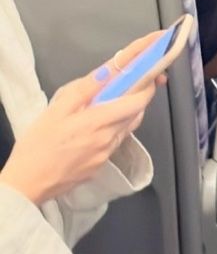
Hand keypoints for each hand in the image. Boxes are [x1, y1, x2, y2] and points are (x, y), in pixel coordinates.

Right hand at [0, 64, 160, 206]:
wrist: (26, 183)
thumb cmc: (39, 142)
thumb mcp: (58, 108)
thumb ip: (86, 87)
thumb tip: (110, 70)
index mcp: (99, 122)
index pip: (138, 102)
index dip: (148, 86)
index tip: (152, 74)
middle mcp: (108, 140)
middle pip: (135, 115)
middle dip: (139, 98)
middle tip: (135, 84)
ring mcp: (105, 156)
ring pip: (126, 130)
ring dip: (127, 115)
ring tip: (114, 104)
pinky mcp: (98, 168)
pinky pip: (114, 144)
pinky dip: (114, 131)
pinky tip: (98, 128)